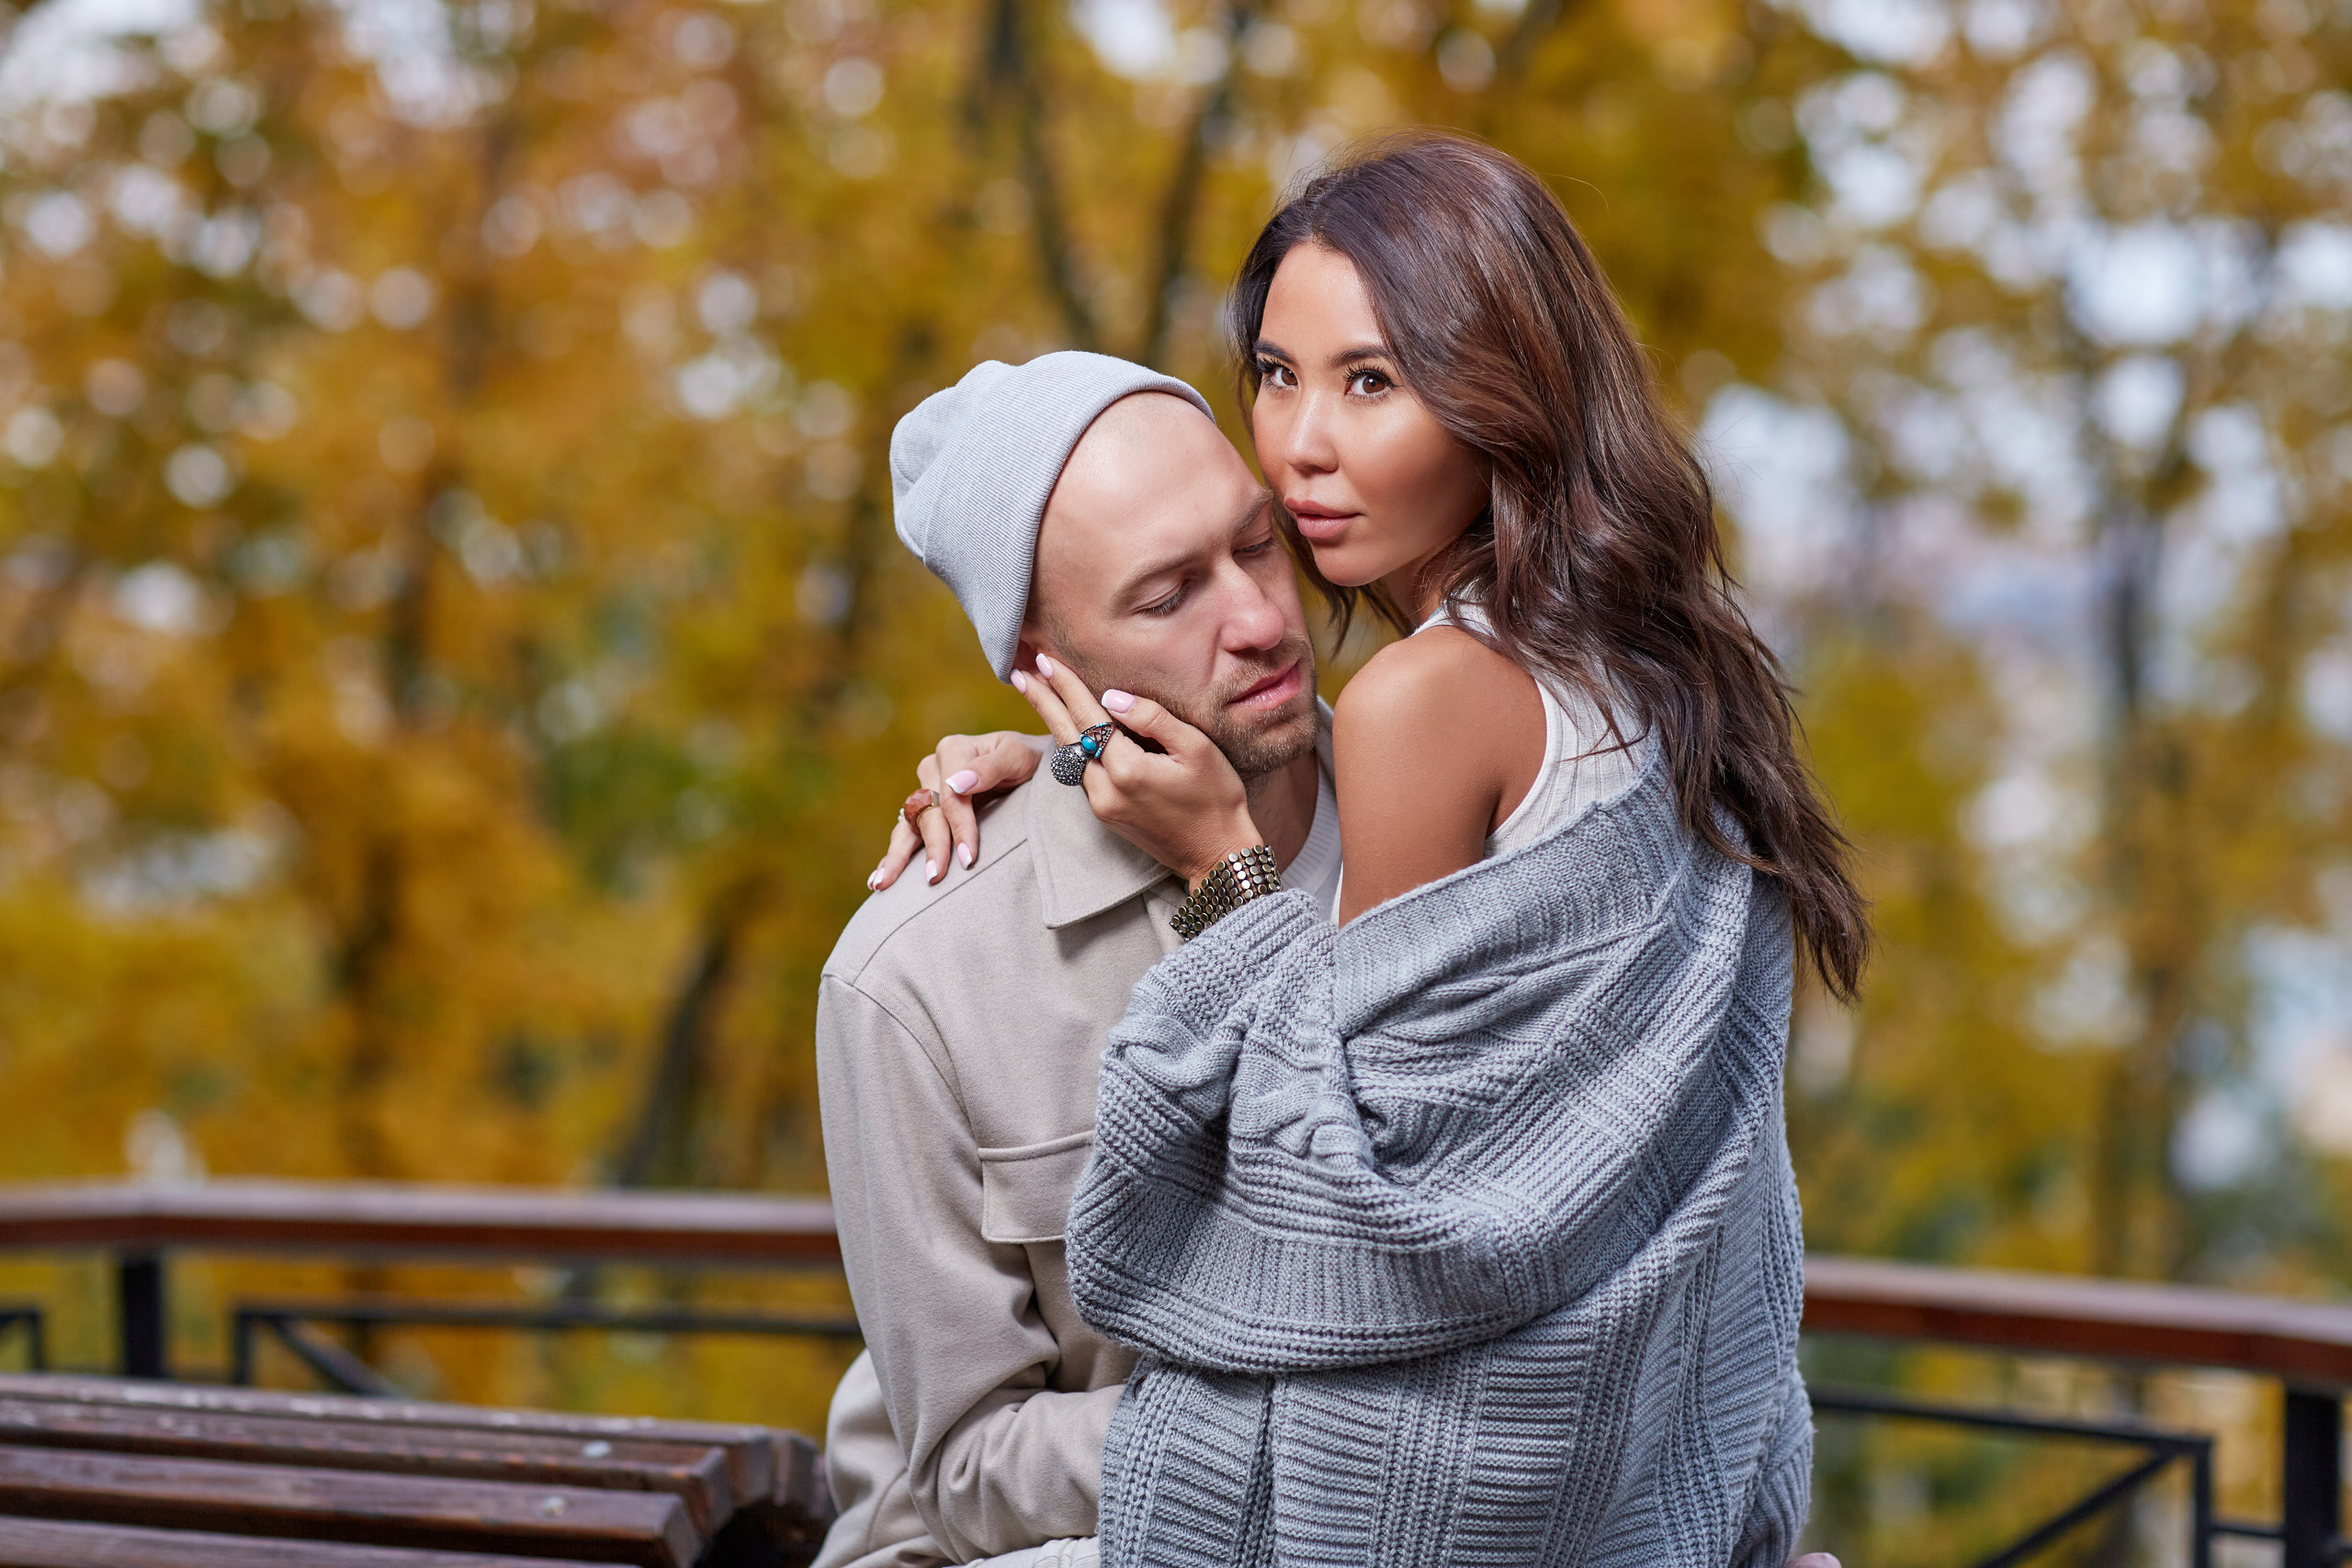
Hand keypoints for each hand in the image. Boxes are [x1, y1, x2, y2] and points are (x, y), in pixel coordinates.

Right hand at [871, 731, 1048, 890]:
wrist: (1034, 765)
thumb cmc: (1030, 760)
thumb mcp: (1018, 756)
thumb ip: (990, 767)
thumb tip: (957, 785)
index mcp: (953, 750)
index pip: (951, 796)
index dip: (959, 828)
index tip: (969, 859)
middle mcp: (934, 769)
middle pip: (928, 813)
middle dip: (933, 848)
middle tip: (935, 878)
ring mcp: (927, 790)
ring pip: (909, 824)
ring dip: (897, 855)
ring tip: (883, 884)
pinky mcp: (927, 810)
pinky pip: (908, 833)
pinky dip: (895, 854)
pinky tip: (880, 878)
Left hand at [1013, 655, 1259, 889]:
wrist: (1217, 855)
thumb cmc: (1216, 798)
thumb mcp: (1197, 748)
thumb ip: (1152, 718)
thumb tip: (1112, 697)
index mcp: (1127, 770)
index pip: (1087, 717)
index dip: (1066, 686)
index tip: (1045, 660)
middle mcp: (1105, 790)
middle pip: (1064, 736)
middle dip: (1042, 701)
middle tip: (1020, 673)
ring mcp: (1101, 806)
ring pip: (1068, 756)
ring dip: (1053, 722)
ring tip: (1037, 693)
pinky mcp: (1105, 815)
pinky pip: (1080, 773)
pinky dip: (1071, 745)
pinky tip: (1068, 728)